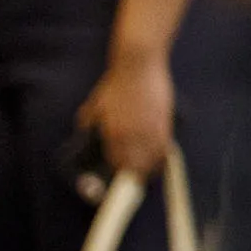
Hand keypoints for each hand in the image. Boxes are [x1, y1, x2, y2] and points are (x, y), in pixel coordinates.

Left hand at [79, 52, 175, 185]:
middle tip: (133, 183)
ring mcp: (152, 129)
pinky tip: (159, 159)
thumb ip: (88, 124)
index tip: (119, 184)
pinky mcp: (166, 120)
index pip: (120, 165)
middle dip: (136, 179)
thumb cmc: (113, 85)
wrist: (138, 65)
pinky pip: (165, 147)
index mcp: (115, 134)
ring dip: (150, 170)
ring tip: (146, 174)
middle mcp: (135, 135)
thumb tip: (83, 135)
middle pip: (139, 168)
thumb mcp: (93, 107)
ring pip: (155, 161)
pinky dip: (161, 157)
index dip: (121, 177)